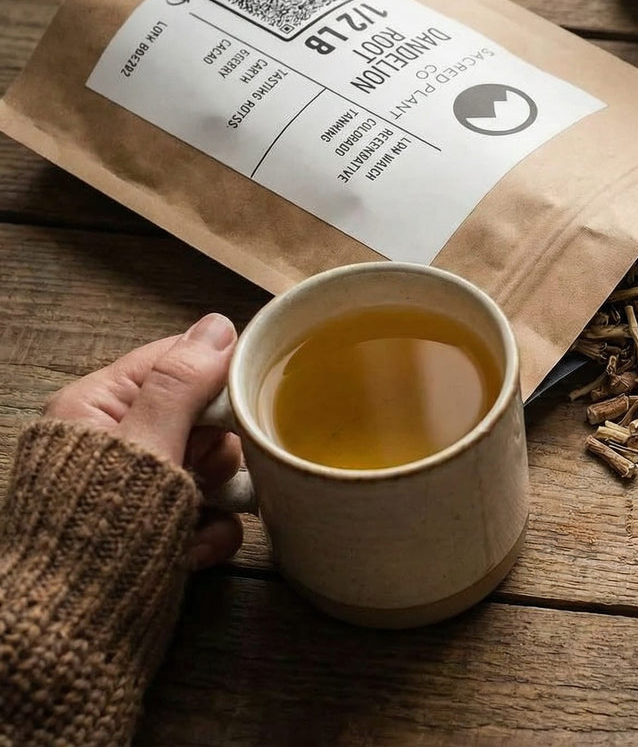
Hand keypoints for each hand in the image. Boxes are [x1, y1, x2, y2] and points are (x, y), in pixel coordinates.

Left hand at [43, 313, 244, 569]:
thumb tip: (219, 324)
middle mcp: (120, 443)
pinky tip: (190, 553)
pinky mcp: (160, 530)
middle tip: (202, 473)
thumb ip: (182, 385)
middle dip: (216, 451)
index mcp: (98, 407)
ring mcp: (140, 490)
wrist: (71, 631)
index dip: (216, 375)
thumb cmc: (97, 531)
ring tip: (192, 521)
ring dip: (216, 497)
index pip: (173, 360)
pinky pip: (210, 516)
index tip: (248, 396)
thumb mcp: (144, 446)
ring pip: (213, 470)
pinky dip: (209, 534)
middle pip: (202, 418)